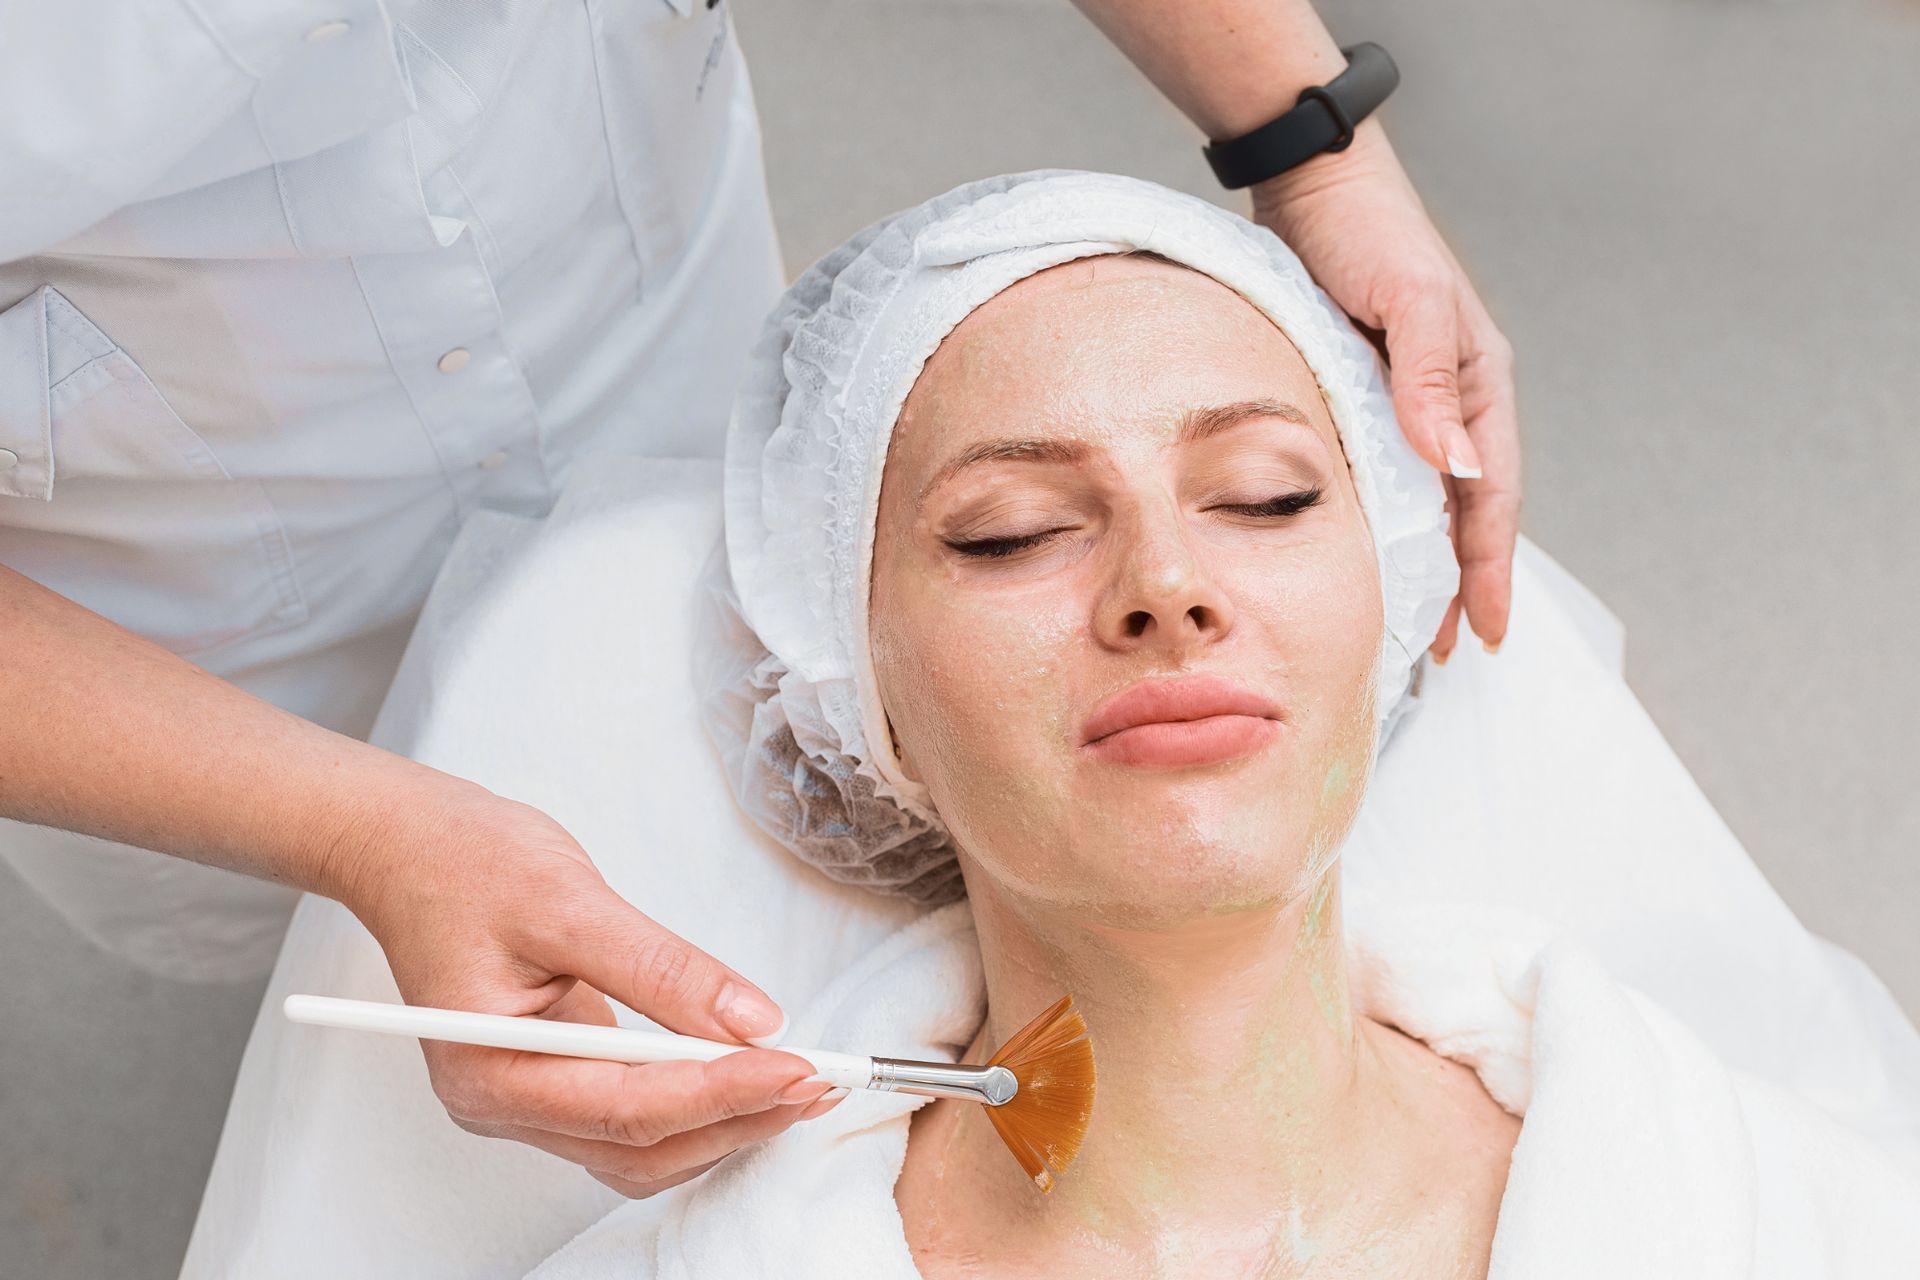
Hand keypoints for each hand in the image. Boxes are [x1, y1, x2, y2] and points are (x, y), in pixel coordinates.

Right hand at [330, 781, 844, 1197]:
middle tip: (823, 1078)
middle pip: (642, 1146)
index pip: (628, 1109)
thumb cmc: (462, 862)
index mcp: (489, 1072)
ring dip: (727, 1120)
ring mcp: (531, 1096)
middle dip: (739, 1117)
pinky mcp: (557, 1075)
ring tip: (802, 1082)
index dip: (721, 1093)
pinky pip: (636, 1115)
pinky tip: (750, 1072)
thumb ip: (664, 968)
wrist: (406, 845)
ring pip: (644, 1147)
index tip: (798, 1067)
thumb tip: (753, 1021)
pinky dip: (698, 1102)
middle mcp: (505, 1103)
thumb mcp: (570, 901)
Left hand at [1250, 120, 1520, 657]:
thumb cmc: (1367, 231)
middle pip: (1465, 512)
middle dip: (1458, 582)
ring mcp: (1412, 401)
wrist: (1314, 184)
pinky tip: (1363, 553)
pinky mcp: (1368, 396)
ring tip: (1405, 621)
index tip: (1482, 630)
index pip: (1492, 497)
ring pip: (1426, 501)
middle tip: (1437, 652)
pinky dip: (1383, 522)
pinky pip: (1385, 475)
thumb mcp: (1408, 299)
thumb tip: (1454, 464)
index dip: (1488, 568)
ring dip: (1422, 561)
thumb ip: (1430, 379)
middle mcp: (1453, 400)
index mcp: (1480, 384)